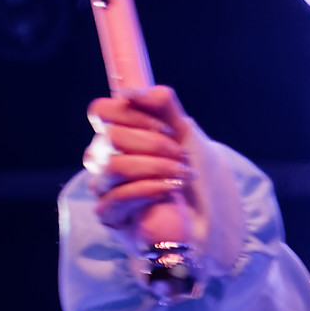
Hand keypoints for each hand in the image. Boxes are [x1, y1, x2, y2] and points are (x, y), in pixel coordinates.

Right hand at [83, 84, 197, 250]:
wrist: (207, 217)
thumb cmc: (190, 172)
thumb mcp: (183, 133)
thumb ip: (161, 105)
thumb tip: (129, 93)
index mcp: (116, 134)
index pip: (102, 111)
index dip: (132, 114)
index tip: (166, 128)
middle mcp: (103, 158)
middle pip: (112, 137)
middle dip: (154, 144)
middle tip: (183, 155)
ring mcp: (104, 188)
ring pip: (115, 166)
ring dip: (155, 167)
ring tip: (183, 173)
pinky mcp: (109, 216)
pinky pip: (119, 197)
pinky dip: (150, 189)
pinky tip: (172, 188)